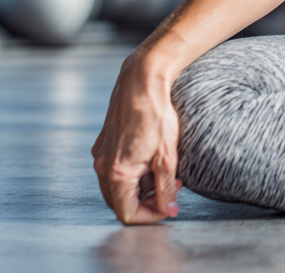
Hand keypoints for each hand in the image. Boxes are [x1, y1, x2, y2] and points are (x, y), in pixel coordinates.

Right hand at [92, 50, 182, 224]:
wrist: (142, 82)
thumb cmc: (156, 115)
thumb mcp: (167, 156)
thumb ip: (166, 187)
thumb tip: (169, 210)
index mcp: (117, 174)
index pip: (128, 214)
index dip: (151, 215)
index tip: (169, 205)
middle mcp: (102, 167)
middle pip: (120, 202)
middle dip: (147, 201)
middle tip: (171, 186)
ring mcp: (100, 154)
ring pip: (117, 186)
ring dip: (140, 186)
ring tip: (164, 170)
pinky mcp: (103, 143)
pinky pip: (114, 168)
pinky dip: (132, 172)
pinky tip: (151, 156)